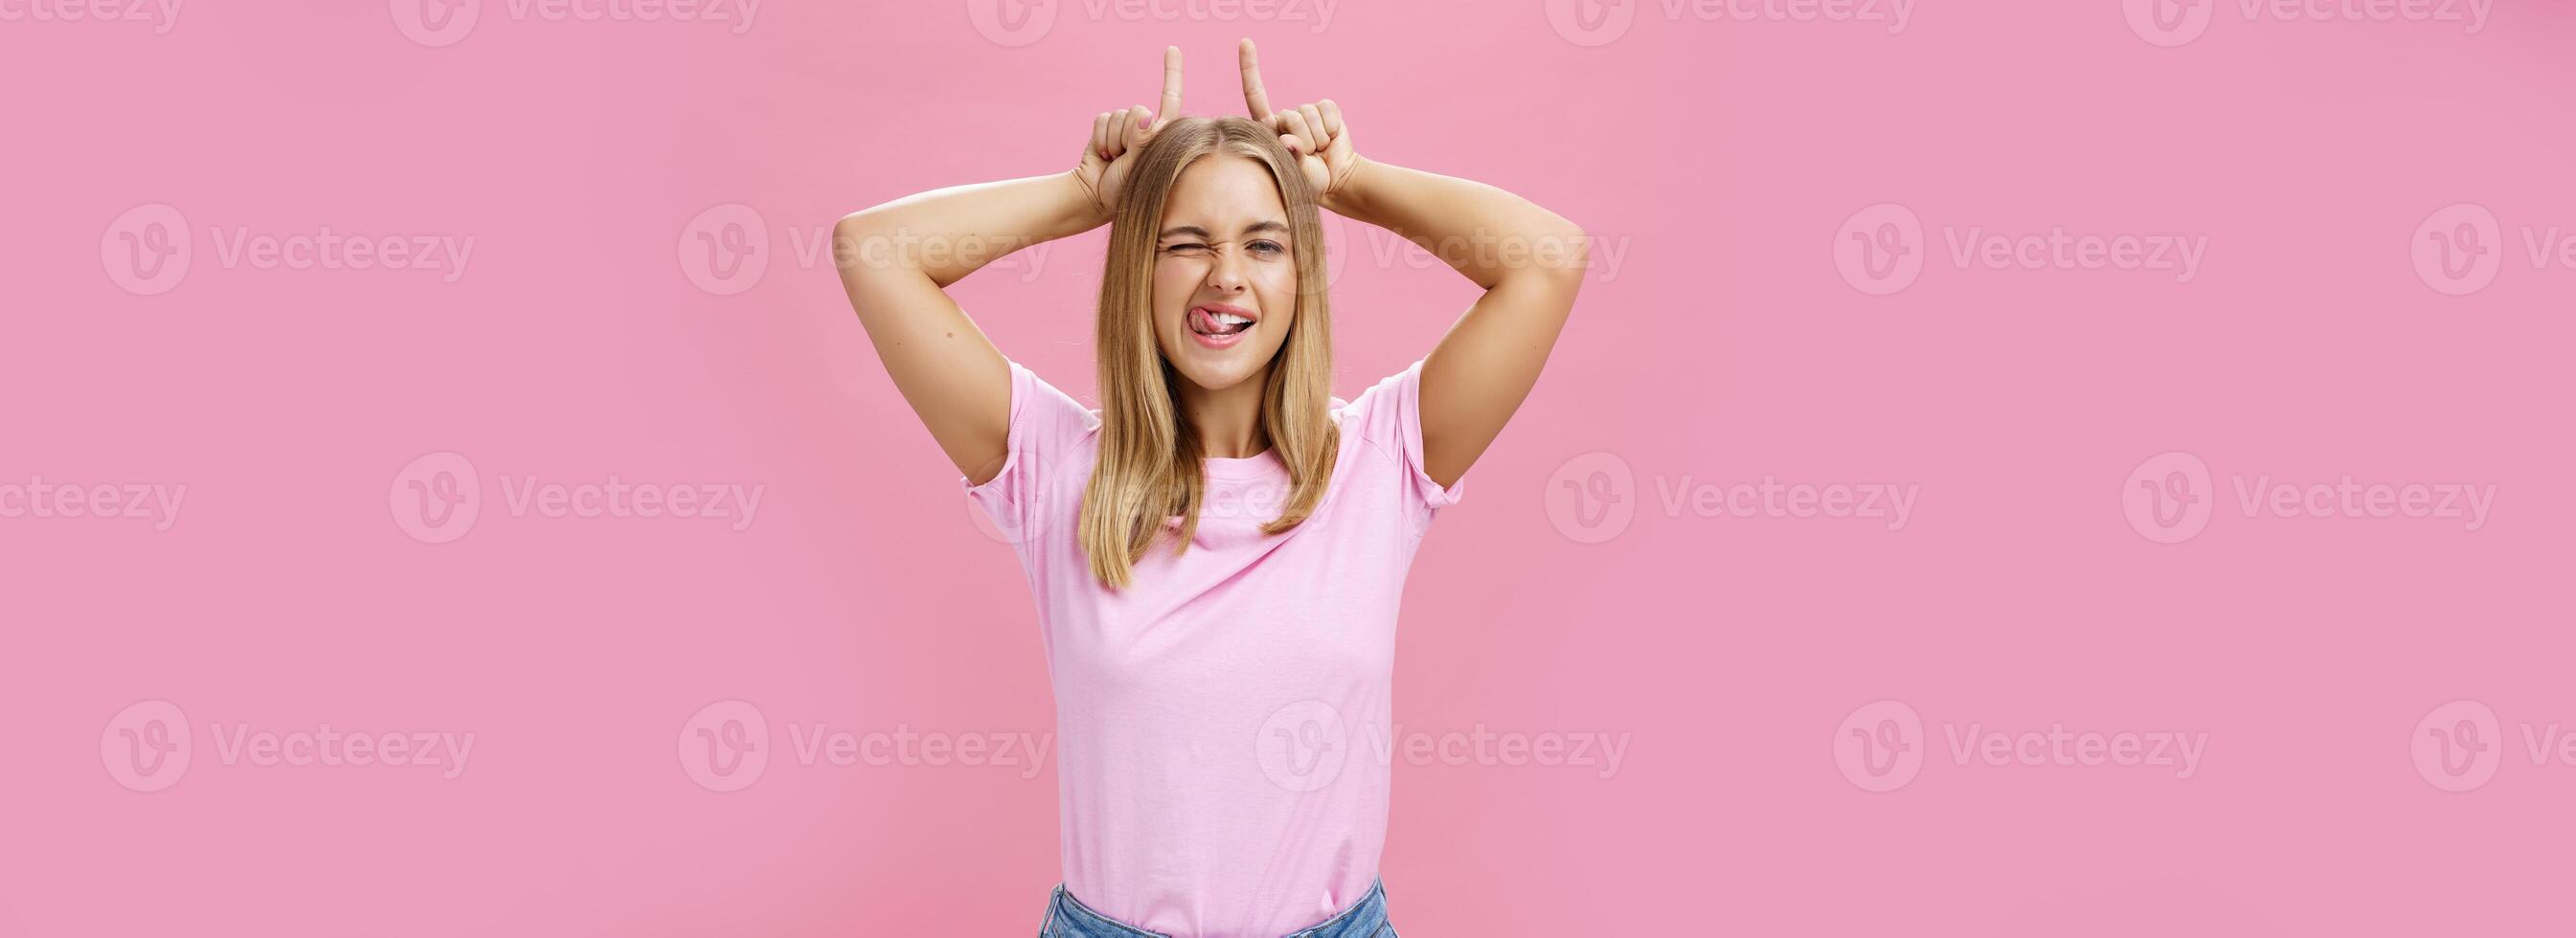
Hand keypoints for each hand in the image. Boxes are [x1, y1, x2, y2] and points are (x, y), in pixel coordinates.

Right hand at [1073, 46, 1185, 219]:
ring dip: (1113, 140)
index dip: (1172, 73)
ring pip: (1119, 114)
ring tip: (1115, 159)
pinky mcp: (1108, 126)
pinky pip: (1103, 118)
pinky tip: (1104, 154)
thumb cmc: (1126, 189)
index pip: (1171, 99)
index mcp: (1164, 135)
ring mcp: (1127, 127)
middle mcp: (1147, 128)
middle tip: (1126, 159)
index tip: (1172, 49)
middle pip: (1138, 110)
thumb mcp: (1141, 169)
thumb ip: (1143, 142)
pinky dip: (1101, 137)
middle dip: (1128, 135)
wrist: (1096, 196)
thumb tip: (1144, 116)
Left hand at [1237, 38, 1361, 204]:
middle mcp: (1285, 117)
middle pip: (1290, 116)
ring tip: (1319, 149)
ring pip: (1309, 114)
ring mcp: (1306, 112)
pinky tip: (1331, 138)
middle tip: (1310, 155)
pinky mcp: (1326, 109)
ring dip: (1318, 137)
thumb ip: (1292, 159)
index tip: (1245, 42)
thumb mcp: (1297, 174)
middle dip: (1304, 139)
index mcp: (1269, 128)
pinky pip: (1327, 109)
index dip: (1250, 68)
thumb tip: (1288, 142)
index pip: (1255, 94)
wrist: (1337, 177)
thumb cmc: (1310, 179)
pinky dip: (1332, 126)